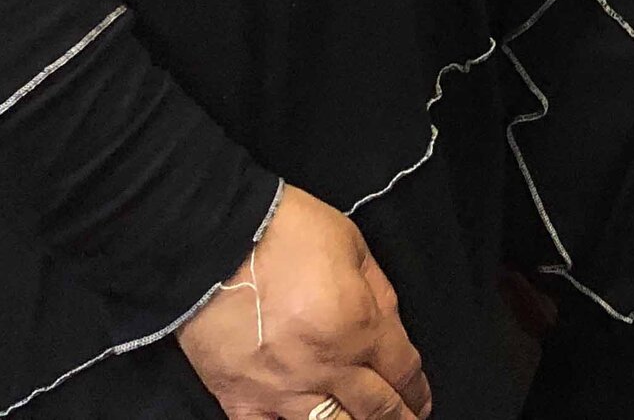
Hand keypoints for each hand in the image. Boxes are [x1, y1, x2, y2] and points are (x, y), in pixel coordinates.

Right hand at [179, 183, 431, 419]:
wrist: (213, 240)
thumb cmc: (286, 232)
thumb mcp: (353, 246)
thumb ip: (379, 293)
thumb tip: (391, 329)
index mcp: (358, 326)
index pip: (403, 371)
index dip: (418, 389)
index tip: (421, 398)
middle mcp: (326, 367)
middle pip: (376, 410)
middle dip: (399, 418)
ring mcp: (281, 390)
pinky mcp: (240, 400)